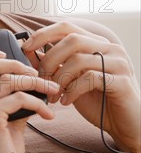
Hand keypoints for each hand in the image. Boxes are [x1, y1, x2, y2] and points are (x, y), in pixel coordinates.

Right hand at [0, 47, 59, 152]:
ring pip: (6, 78)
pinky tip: (47, 114)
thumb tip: (27, 76)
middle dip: (14, 62)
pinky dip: (39, 103)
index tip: (4, 53)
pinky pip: (19, 97)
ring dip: (35, 82)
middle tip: (35, 73)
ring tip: (51, 91)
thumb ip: (5, 97)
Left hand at [23, 22, 140, 152]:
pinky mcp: (122, 81)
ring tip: (53, 96)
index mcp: (96, 43)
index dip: (44, 34)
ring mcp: (118, 63)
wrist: (125, 125)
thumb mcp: (71, 81)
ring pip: (79, 59)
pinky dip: (72, 90)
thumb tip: (29, 53)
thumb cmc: (98, 101)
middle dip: (49, 60)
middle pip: (71, 40)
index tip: (26, 47)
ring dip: (59, 79)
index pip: (67, 27)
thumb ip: (56, 66)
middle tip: (40, 81)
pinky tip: (66, 102)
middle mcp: (110, 48)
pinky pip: (90, 79)